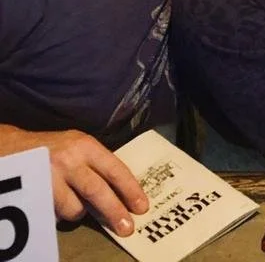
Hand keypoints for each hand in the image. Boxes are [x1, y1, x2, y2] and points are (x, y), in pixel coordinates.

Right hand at [0, 126, 146, 234]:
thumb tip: (122, 194)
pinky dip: (60, 213)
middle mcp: (69, 160)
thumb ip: (98, 165)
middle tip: (127, 227)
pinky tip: (56, 203)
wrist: (14, 147)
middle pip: (97, 190)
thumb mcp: (79, 146)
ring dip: (79, 212)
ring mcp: (50, 177)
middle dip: (114, 211)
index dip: (130, 189)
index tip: (142, 206)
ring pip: (74, 208)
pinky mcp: (34, 194)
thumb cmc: (55, 149)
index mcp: (86, 145)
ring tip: (75, 203)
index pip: (114, 169)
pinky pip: (55, 214)